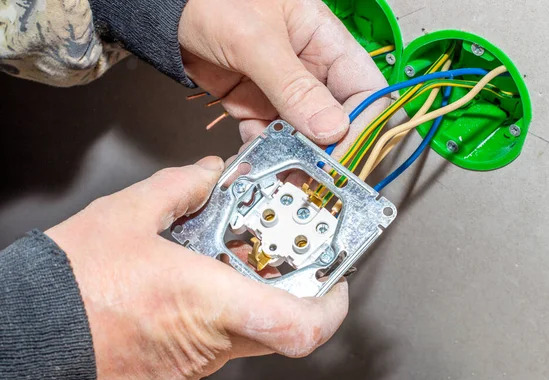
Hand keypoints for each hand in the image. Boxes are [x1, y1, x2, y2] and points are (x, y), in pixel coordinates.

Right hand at [46, 156, 347, 379]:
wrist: (26, 338)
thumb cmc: (70, 288)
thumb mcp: (127, 215)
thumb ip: (179, 188)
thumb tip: (206, 177)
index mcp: (208, 303)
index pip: (301, 326)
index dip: (332, 304)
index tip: (336, 279)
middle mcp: (207, 344)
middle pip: (277, 324)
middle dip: (284, 288)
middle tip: (277, 257)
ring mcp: (190, 367)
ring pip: (242, 334)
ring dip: (242, 297)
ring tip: (222, 263)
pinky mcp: (171, 376)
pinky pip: (209, 345)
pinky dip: (210, 315)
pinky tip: (186, 288)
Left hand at [178, 0, 388, 154]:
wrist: (165, 13)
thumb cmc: (212, 0)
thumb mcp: (256, 41)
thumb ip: (293, 86)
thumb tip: (332, 127)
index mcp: (325, 41)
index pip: (363, 88)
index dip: (362, 122)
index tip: (346, 152)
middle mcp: (310, 69)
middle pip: (336, 118)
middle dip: (327, 148)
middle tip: (314, 172)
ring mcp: (282, 90)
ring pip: (303, 133)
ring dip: (294, 155)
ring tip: (281, 171)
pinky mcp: (256, 105)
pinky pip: (270, 136)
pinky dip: (264, 150)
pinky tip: (254, 155)